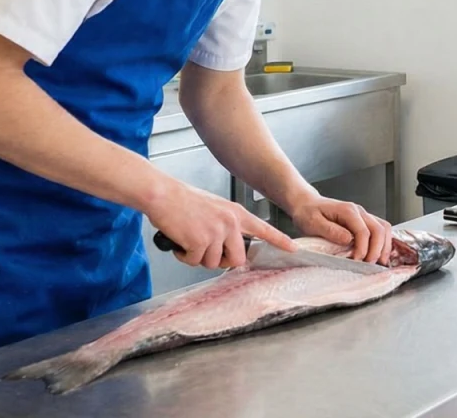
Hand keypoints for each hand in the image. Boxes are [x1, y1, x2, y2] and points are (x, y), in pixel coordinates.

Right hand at [145, 181, 297, 269]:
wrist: (162, 194)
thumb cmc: (183, 201)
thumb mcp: (215, 208)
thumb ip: (226, 226)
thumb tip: (226, 248)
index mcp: (236, 213)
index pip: (263, 229)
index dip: (279, 241)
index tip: (293, 249)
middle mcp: (230, 223)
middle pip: (236, 259)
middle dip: (221, 262)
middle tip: (206, 252)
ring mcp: (217, 232)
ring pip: (212, 262)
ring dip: (198, 257)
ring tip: (188, 239)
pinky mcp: (200, 241)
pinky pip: (194, 261)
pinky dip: (184, 256)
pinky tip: (180, 241)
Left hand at [286, 194, 392, 264]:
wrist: (307, 204)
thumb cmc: (308, 213)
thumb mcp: (312, 222)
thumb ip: (330, 230)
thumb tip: (348, 240)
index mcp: (348, 211)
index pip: (364, 231)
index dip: (363, 249)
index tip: (357, 261)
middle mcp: (359, 211)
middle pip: (379, 229)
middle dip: (377, 250)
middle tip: (369, 265)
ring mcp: (364, 215)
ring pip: (384, 228)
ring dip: (384, 246)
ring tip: (379, 262)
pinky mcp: (364, 221)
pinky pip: (381, 229)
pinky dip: (384, 242)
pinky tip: (379, 254)